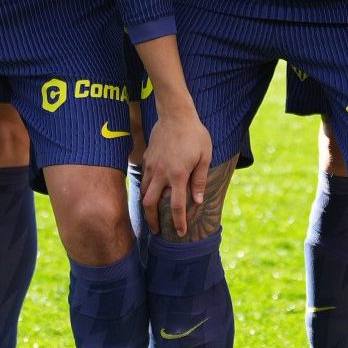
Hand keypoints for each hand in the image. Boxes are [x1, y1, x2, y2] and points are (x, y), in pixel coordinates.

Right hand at [138, 104, 212, 236]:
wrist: (175, 114)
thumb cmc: (194, 134)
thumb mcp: (204, 157)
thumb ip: (199, 180)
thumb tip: (197, 201)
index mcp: (177, 175)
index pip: (176, 206)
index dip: (178, 222)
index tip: (179, 233)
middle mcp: (161, 173)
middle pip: (150, 204)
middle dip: (152, 220)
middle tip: (156, 231)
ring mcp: (151, 166)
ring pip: (143, 192)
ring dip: (146, 206)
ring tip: (151, 214)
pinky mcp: (146, 158)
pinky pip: (142, 178)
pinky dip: (145, 188)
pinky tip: (150, 191)